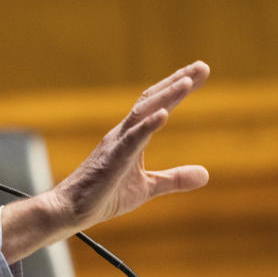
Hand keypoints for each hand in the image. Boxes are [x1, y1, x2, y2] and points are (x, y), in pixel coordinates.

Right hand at [1, 61, 209, 261]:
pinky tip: (164, 115)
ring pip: (142, 113)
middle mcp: (124, 133)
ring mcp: (117, 143)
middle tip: (202, 66)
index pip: (157, 104)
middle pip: (152, 99)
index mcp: (132, 136)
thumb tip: (206, 175)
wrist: (72, 210)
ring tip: (186, 81)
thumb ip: (175, 179)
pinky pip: (132, 140)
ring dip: (165, 96)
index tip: (199, 71)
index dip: (177, 88)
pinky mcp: (112, 159)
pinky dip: (147, 125)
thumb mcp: (148, 187)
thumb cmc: (104, 195)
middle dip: (177, 81)